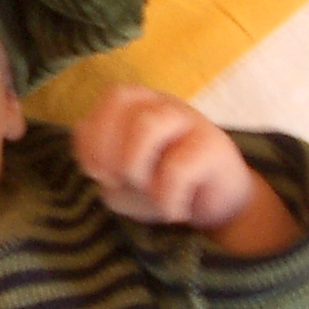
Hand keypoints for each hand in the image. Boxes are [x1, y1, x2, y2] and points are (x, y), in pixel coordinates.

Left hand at [71, 85, 298, 256]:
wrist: (216, 204)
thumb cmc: (162, 185)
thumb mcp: (121, 181)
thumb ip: (102, 168)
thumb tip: (102, 168)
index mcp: (138, 105)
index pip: (106, 98)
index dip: (92, 136)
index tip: (96, 173)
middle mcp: (162, 105)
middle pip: (120, 97)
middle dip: (106, 145)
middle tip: (118, 179)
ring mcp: (191, 122)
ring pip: (149, 123)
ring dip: (133, 164)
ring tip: (145, 189)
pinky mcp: (214, 148)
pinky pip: (179, 167)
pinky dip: (167, 197)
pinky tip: (173, 211)